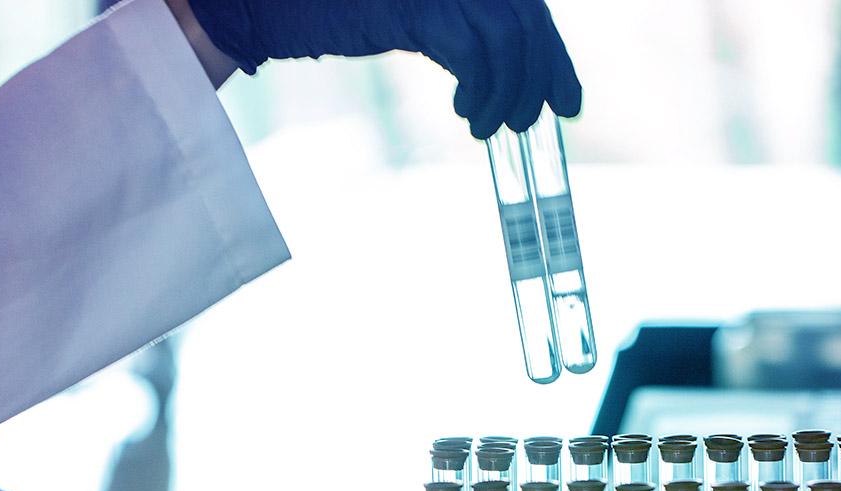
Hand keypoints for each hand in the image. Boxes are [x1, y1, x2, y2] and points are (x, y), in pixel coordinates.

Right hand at [187, 0, 581, 137]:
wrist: (274, 2)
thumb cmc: (338, 12)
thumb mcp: (414, 19)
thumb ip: (459, 33)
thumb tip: (505, 76)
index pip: (529, 10)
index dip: (555, 58)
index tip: (566, 103)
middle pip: (529, 21)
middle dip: (543, 79)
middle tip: (535, 122)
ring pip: (509, 38)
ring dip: (510, 93)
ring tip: (489, 127)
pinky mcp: (417, 6)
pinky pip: (472, 53)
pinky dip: (480, 91)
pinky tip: (466, 115)